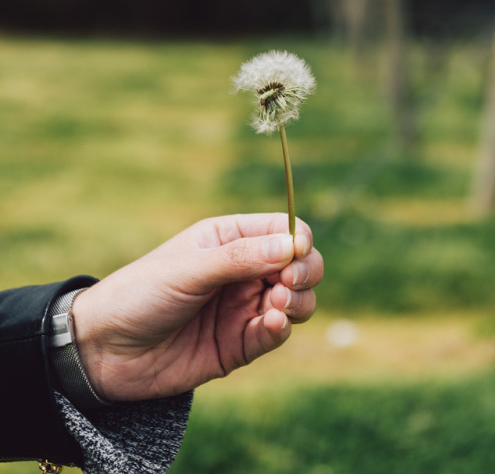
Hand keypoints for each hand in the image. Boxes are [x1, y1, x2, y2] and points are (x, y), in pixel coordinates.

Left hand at [72, 213, 322, 401]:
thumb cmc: (140, 293)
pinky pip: (275, 334)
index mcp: (228, 239)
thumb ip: (239, 258)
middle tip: (287, 283)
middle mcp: (242, 271)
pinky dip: (281, 328)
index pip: (282, 229)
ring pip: (296, 300)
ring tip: (275, 305)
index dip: (297, 239)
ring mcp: (242, 308)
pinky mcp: (239, 344)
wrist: (104, 350)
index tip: (294, 253)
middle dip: (305, 272)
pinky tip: (270, 324)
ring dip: (298, 302)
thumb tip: (293, 245)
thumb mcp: (188, 269)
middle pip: (299, 264)